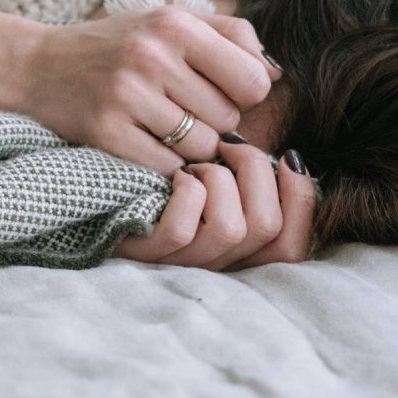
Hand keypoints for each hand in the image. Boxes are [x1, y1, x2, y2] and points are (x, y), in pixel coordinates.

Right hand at [15, 7, 277, 173]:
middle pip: (228, 118)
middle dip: (213, 121)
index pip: (253, 80)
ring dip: (190, 146)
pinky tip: (145, 143)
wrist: (35, 66)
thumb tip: (276, 74)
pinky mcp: (106, 131)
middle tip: (181, 109)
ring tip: (162, 126)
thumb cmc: (115, 46)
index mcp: (175, 24)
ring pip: (202, 146)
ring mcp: (127, 95)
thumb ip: (230, 36)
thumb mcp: (168, 22)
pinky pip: (167, 166)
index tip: (218, 91)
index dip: (243, 94)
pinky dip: (164, 163)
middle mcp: (152, 55)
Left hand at [114, 139, 316, 269]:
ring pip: (230, 228)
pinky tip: (175, 176)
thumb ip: (252, 169)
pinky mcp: (147, 253)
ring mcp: (183, 262)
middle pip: (269, 227)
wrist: (97, 198)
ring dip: (218, 180)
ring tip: (197, 163)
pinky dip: (186, 194)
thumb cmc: (165, 184)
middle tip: (229, 145)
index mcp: (243, 251)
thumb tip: (287, 134)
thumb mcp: (217, 179)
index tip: (286, 156)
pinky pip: (182, 229)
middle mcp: (219, 263)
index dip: (301, 197)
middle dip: (256, 172)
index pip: (296, 243)